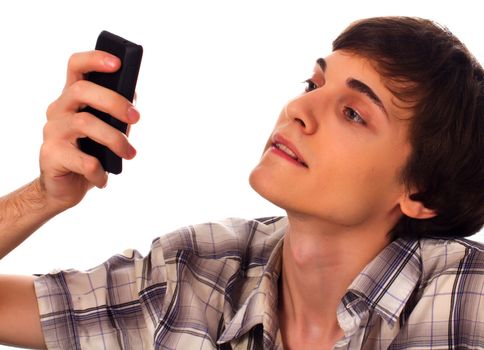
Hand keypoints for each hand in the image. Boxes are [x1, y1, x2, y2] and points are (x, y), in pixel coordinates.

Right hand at [39, 50, 139, 211]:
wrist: (64, 187)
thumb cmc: (90, 153)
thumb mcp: (106, 129)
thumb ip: (116, 112)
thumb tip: (132, 95)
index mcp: (72, 98)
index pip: (76, 66)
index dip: (95, 59)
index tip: (118, 62)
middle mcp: (58, 110)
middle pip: (82, 90)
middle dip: (114, 102)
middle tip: (136, 117)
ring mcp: (52, 132)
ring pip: (85, 123)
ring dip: (115, 139)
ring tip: (129, 154)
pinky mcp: (50, 155)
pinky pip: (84, 161)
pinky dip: (100, 171)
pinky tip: (104, 177)